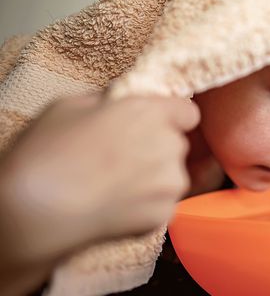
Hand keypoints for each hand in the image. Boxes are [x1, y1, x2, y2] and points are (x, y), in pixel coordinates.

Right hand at [0, 94, 198, 268]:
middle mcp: (169, 146)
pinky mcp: (163, 215)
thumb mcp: (71, 107)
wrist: (35, 212)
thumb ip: (109, 100)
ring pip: (172, 176)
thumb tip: (120, 103)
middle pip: (176, 144)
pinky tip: (114, 206)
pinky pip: (162, 204)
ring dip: (153, 179)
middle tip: (119, 159)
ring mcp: (170, 183)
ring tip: (113, 186)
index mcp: (149, 113)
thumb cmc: (46, 154)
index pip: (187, 112)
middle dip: (156, 149)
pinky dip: (144, 206)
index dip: (170, 118)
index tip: (152, 125)